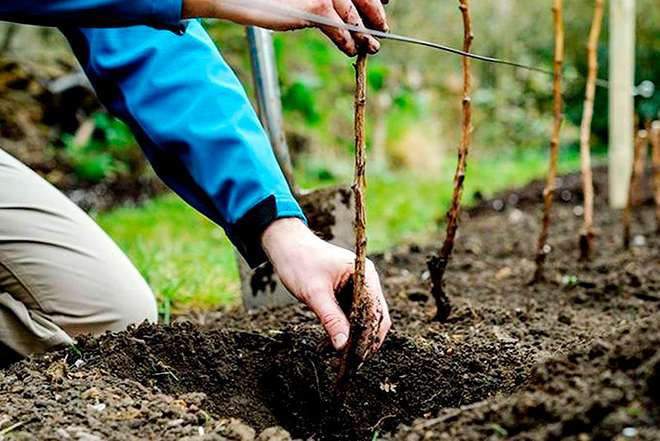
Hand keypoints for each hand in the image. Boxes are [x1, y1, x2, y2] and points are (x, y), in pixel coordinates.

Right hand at [182, 0, 389, 55]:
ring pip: (352, 15)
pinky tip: (350, 49)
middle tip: (382, 32)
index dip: (374, 0)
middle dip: (374, 16)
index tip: (382, 10)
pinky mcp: (316, 7)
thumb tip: (345, 17)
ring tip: (371, 47)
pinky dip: (347, 40)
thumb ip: (321, 3)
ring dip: (364, 34)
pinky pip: (339, 27)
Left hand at [261, 218, 390, 359]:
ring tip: (334, 359)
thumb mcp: (314, 293)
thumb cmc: (300, 262)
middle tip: (349, 365)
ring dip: (351, 340)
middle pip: (375, 318)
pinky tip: (327, 345)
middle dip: (363, 342)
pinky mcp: (348, 294)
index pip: (376, 311)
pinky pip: (351, 318)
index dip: (369, 336)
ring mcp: (358, 288)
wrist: (287, 247)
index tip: (357, 357)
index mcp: (364, 274)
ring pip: (363, 321)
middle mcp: (367, 281)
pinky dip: (342, 332)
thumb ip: (331, 319)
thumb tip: (343, 346)